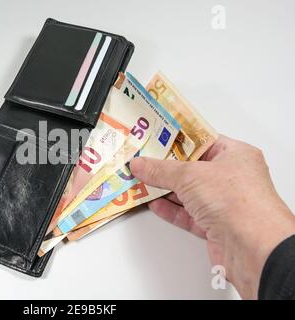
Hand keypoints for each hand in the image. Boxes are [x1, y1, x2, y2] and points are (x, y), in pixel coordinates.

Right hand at [130, 135, 294, 298]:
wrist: (252, 246)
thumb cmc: (234, 200)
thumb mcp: (190, 175)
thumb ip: (161, 170)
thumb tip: (140, 164)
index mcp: (235, 155)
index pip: (202, 142)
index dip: (178, 140)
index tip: (155, 139)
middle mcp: (232, 178)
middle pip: (192, 168)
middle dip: (166, 167)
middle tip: (143, 161)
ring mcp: (224, 203)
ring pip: (188, 193)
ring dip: (165, 189)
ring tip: (141, 181)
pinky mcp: (215, 226)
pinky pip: (188, 214)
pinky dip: (171, 209)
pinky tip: (153, 204)